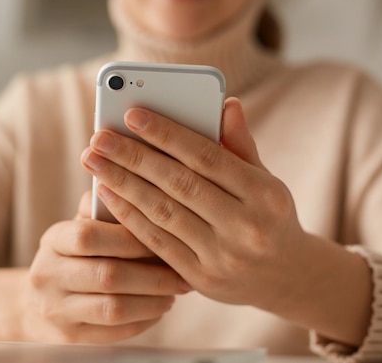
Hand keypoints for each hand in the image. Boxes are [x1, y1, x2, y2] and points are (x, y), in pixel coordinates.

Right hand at [22, 192, 190, 342]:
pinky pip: (115, 332)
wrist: (40, 303)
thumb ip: (105, 209)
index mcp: (52, 241)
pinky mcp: (70, 338)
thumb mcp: (80, 227)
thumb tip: (137, 187)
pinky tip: (158, 308)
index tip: (163, 238)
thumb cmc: (74, 256)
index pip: (88, 236)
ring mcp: (56, 310)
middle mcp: (47, 276)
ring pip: (114, 308)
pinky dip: (144, 320)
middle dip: (153, 275)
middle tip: (181, 273)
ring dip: (153, 300)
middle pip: (107, 275)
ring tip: (174, 292)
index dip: (130, 238)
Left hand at [80, 97, 307, 311]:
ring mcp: (222, 256)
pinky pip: (157, 242)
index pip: (207, 156)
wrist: (287, 278)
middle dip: (133, 157)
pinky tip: (107, 193)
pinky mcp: (200, 278)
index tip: (132, 114)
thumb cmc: (268, 216)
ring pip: (163, 212)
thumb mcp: (265, 179)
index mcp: (265, 194)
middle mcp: (246, 226)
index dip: (167, 134)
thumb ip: (241, 144)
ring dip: (123, 184)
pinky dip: (129, 215)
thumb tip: (226, 103)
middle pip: (179, 184)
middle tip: (99, 137)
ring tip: (94, 161)